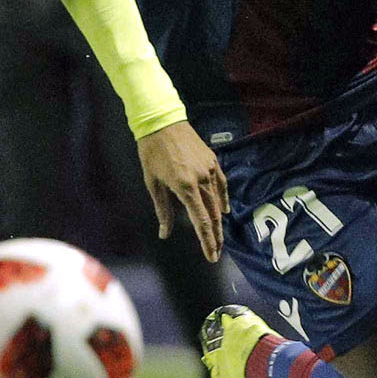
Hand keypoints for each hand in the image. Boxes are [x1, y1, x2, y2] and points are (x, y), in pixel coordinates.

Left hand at [135, 120, 227, 261]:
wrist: (162, 122)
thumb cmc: (152, 152)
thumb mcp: (153, 183)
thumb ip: (163, 210)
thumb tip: (164, 233)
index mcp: (185, 187)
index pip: (201, 221)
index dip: (207, 241)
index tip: (211, 256)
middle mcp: (201, 180)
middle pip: (213, 215)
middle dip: (215, 236)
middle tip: (216, 253)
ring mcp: (209, 169)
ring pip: (218, 201)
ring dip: (219, 221)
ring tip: (218, 236)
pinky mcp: (212, 161)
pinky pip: (221, 185)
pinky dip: (223, 199)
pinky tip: (224, 210)